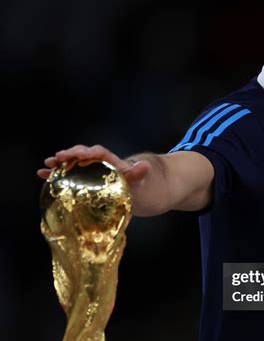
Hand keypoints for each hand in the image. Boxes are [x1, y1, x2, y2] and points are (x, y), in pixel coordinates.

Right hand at [37, 145, 151, 187]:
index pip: (98, 152)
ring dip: (59, 163)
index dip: (88, 152)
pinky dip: (54, 174)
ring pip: (71, 163)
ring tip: (47, 163)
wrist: (132, 188)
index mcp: (109, 160)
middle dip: (70, 154)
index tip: (79, 154)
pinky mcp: (81, 178)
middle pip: (81, 154)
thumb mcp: (138, 178)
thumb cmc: (134, 183)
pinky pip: (66, 174)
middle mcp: (96, 162)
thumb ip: (138, 173)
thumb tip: (145, 166)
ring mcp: (87, 169)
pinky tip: (41, 174)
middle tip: (58, 156)